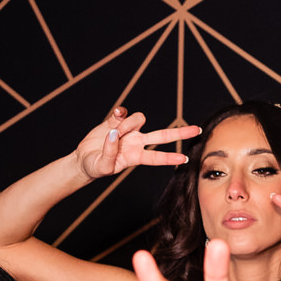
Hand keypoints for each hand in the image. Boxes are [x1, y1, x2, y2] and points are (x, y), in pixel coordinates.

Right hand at [74, 106, 198, 181]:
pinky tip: (116, 115)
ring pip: (139, 120)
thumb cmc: (95, 167)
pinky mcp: (117, 121)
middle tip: (197, 130)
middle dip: (180, 133)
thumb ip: (109, 152)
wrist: (84, 159)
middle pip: (163, 136)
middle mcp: (137, 142)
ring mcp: (128, 130)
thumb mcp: (102, 166)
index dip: (170, 158)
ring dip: (128, 125)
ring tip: (114, 133)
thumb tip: (115, 134)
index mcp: (136, 157)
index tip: (184, 159)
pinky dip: (121, 113)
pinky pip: (124, 112)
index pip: (157, 157)